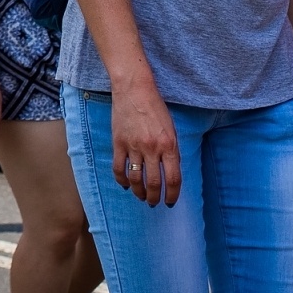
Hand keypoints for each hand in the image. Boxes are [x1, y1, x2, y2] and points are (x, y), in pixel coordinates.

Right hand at [111, 78, 179, 206]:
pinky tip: (126, 185)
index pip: (173, 179)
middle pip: (154, 183)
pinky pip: (119, 168)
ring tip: (141, 196)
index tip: (170, 201)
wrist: (135, 89)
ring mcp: (133, 146)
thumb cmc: (156, 108)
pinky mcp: (118, 143)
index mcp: (169, 144)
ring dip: (139, 193)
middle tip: (154, 202)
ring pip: (135, 179)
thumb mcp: (172, 129)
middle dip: (154, 198)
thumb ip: (172, 151)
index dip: (173, 195)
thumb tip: (171, 173)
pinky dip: (122, 181)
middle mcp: (152, 148)